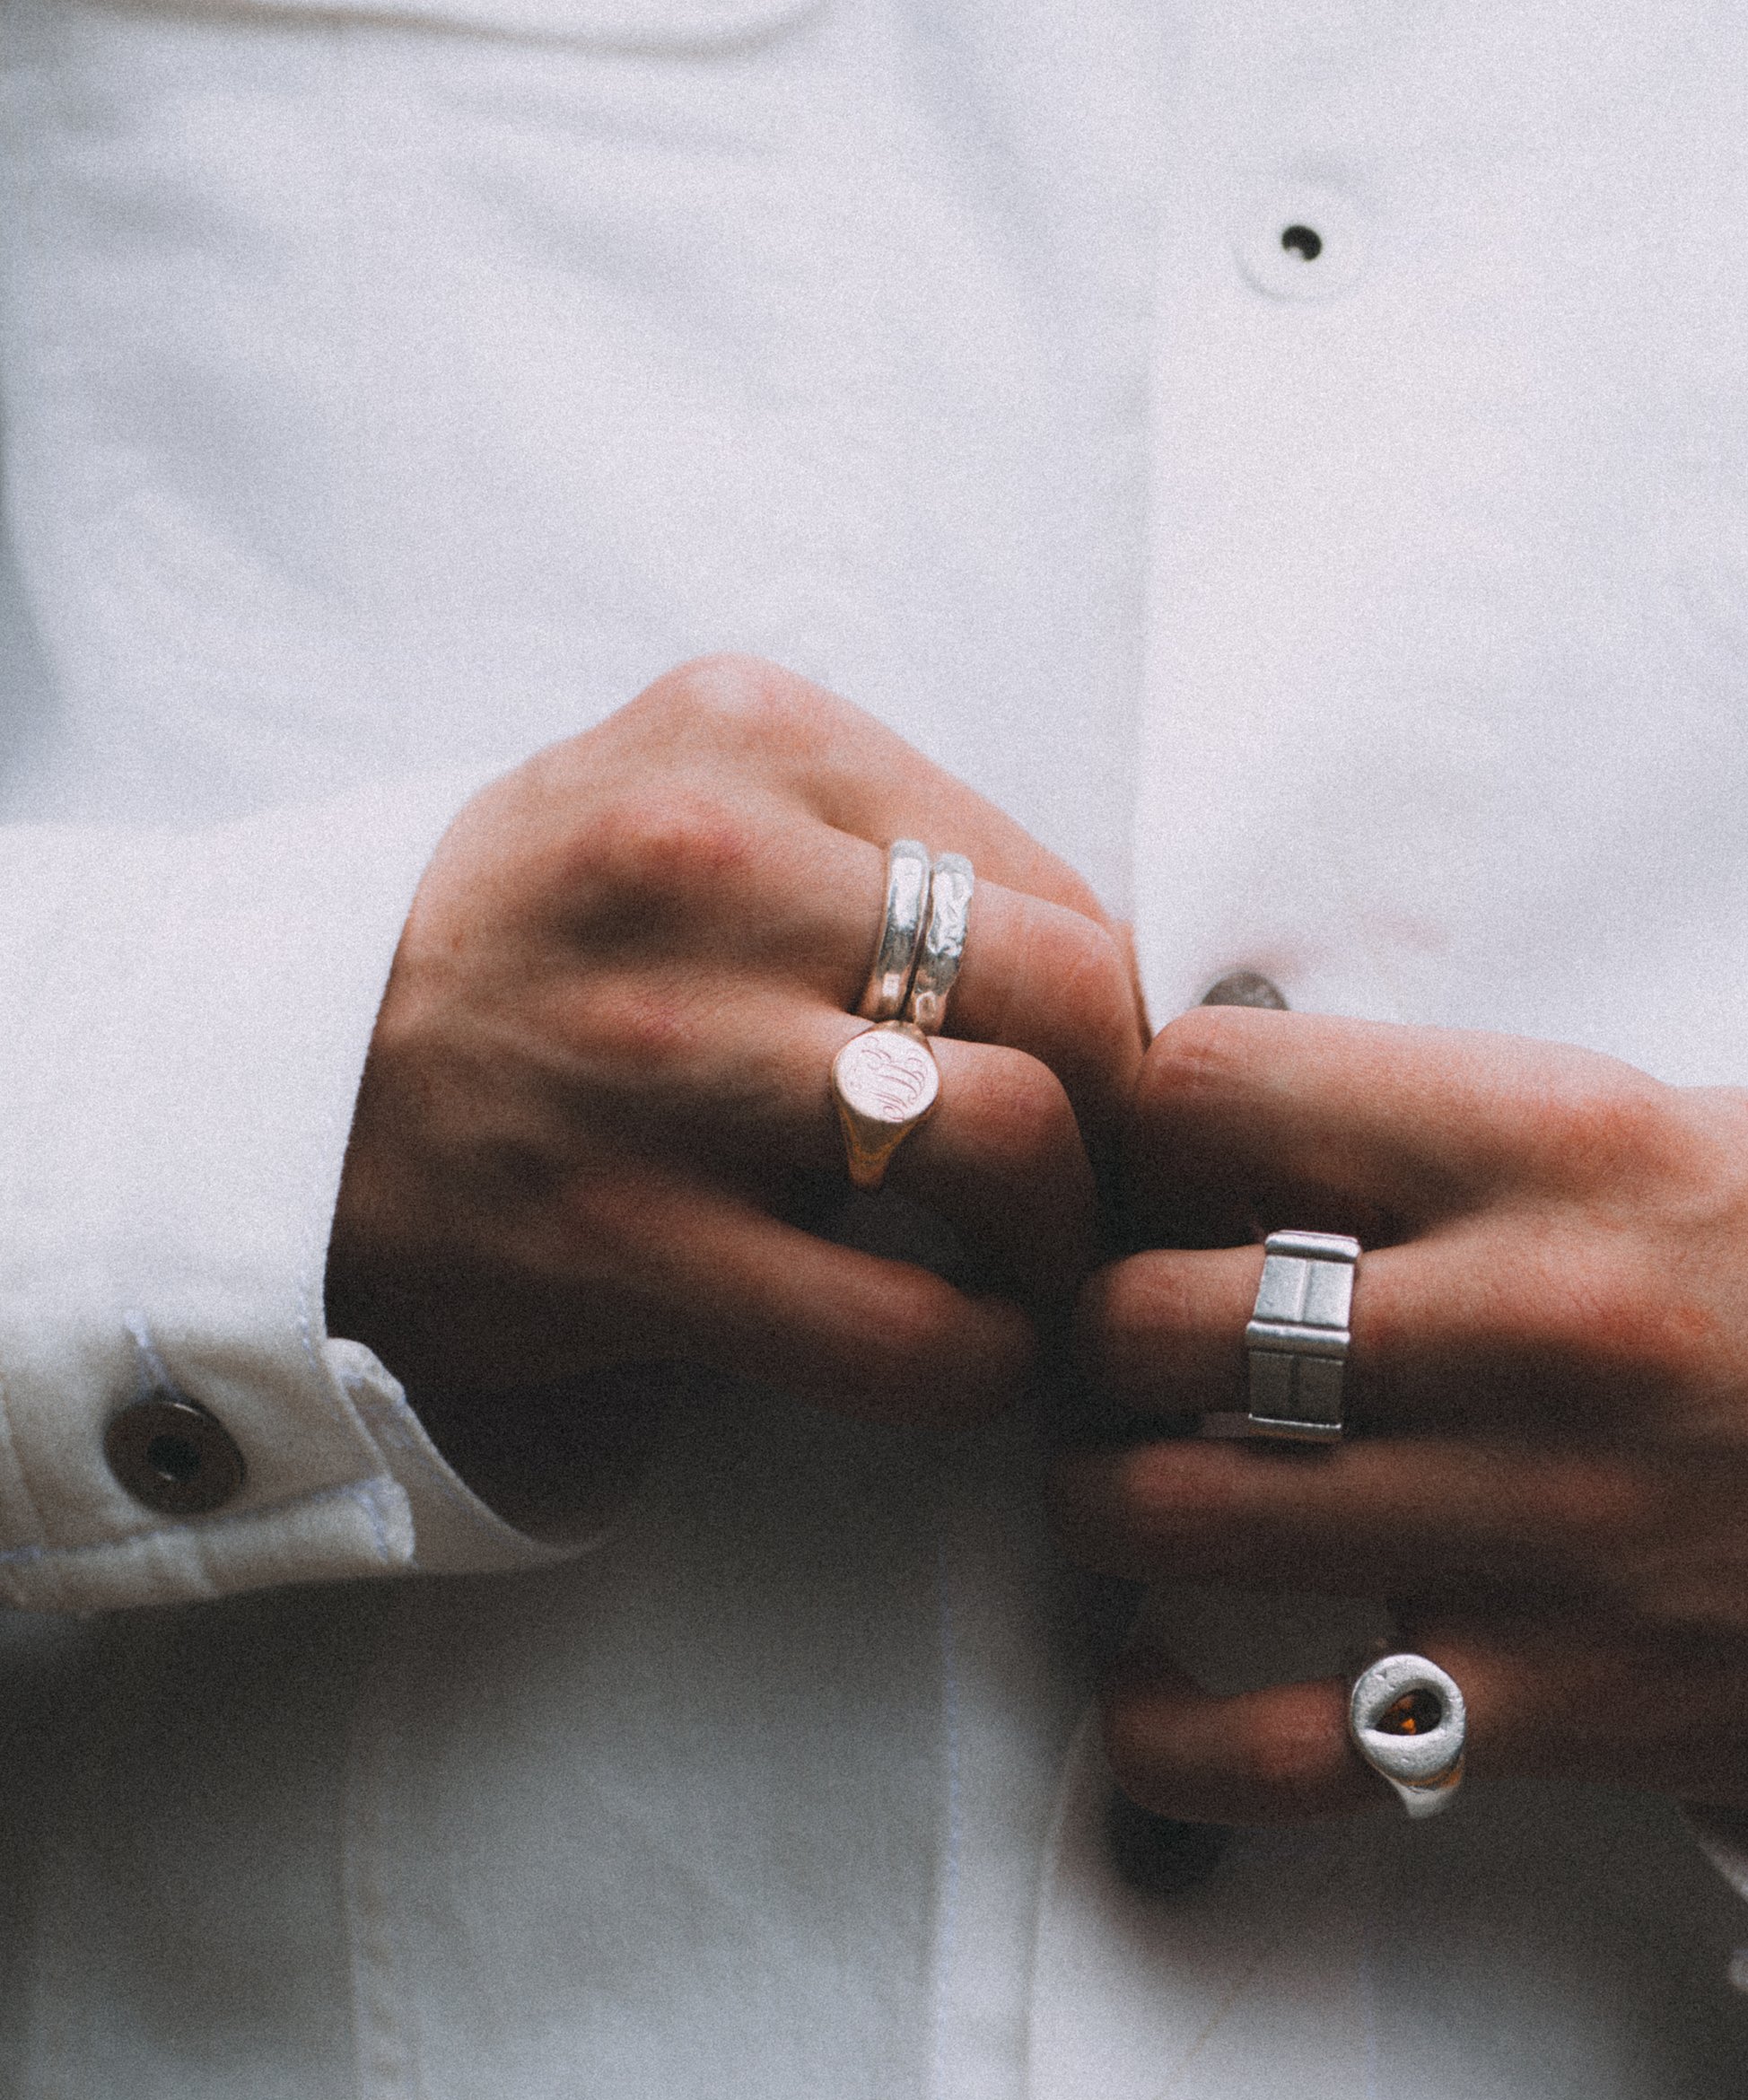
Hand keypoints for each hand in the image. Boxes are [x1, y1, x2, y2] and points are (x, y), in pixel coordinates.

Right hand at [328, 660, 1141, 1448]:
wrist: (271, 1079)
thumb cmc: (530, 949)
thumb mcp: (682, 796)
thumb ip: (872, 841)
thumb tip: (1105, 976)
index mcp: (745, 737)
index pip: (1051, 881)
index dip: (1109, 1009)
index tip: (1092, 1084)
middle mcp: (705, 871)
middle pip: (1069, 994)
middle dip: (1123, 1118)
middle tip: (1100, 1183)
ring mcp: (659, 1059)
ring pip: (1011, 1141)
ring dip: (1065, 1240)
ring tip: (1030, 1268)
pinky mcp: (620, 1238)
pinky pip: (900, 1329)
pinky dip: (977, 1362)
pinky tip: (960, 1352)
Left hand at [1051, 1008, 1747, 1832]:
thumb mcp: (1678, 1132)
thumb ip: (1450, 1116)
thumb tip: (1221, 1103)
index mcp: (1566, 1143)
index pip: (1215, 1093)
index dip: (1135, 1133)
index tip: (1147, 1177)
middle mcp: (1534, 1325)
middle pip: (1144, 1312)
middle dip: (1085, 1333)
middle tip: (1112, 1349)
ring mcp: (1536, 1527)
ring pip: (1162, 1512)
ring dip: (1099, 1500)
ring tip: (1134, 1482)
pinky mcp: (1548, 1703)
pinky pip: (1264, 1744)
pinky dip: (1159, 1730)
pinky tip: (1148, 1680)